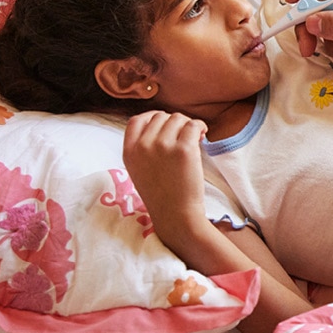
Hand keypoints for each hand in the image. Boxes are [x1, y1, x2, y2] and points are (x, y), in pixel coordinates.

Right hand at [122, 110, 208, 242]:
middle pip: (161, 117)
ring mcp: (162, 146)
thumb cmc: (161, 194)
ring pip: (178, 119)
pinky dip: (200, 127)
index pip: (136, 120)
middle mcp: (143, 146)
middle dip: (174, 123)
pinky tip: (202, 136)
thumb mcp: (139, 169)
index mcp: (129, 151)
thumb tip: (161, 122)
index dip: (152, 117)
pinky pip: (193, 125)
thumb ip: (142, 147)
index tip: (165, 124)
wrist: (175, 215)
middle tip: (184, 136)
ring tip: (194, 139)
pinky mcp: (183, 149)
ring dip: (188, 125)